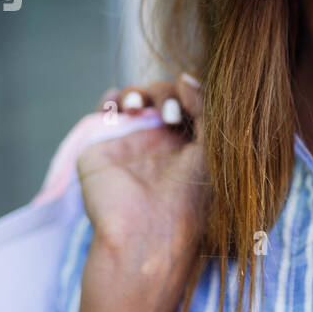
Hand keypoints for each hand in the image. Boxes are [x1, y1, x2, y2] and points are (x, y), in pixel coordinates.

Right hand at [78, 74, 209, 311]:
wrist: (148, 235)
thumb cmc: (189, 200)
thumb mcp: (211, 150)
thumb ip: (205, 109)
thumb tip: (187, 77)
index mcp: (190, 145)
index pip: (189, 102)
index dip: (190, 94)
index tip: (191, 100)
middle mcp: (160, 142)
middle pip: (162, 94)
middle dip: (166, 94)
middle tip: (171, 115)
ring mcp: (130, 143)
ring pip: (135, 97)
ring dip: (140, 91)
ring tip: (142, 107)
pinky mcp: (101, 148)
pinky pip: (105, 110)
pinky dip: (113, 97)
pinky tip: (122, 103)